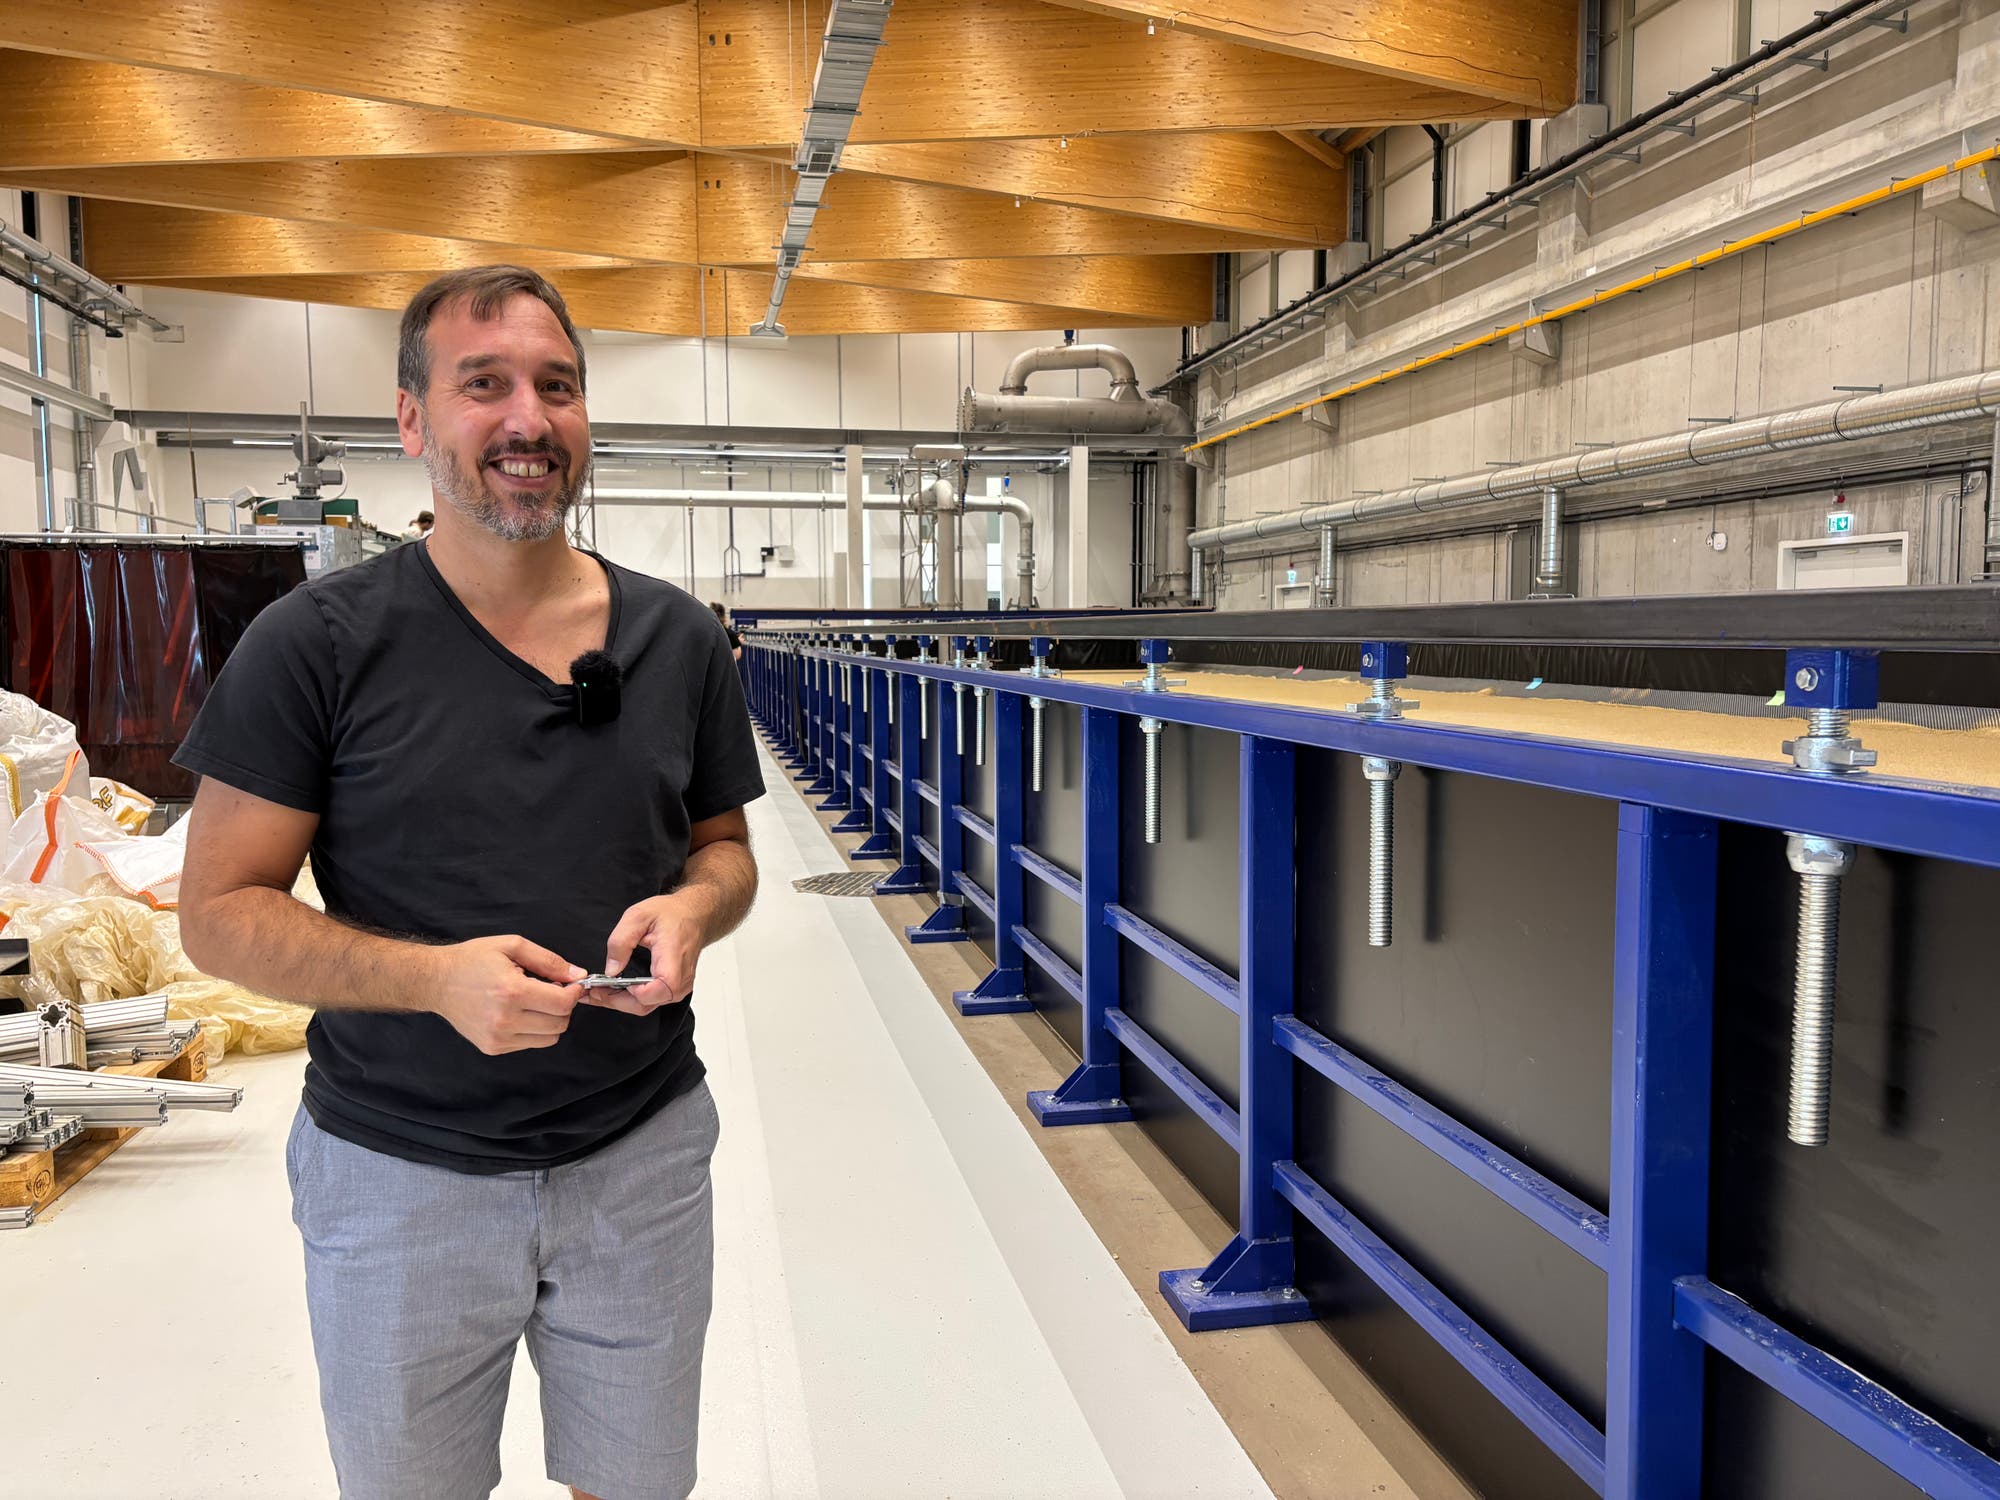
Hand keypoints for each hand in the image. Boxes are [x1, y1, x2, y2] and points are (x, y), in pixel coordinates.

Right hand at [428, 935, 584, 1054]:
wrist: (437, 981)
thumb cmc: (473, 960)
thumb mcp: (512, 946)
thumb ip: (548, 961)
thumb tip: (578, 975)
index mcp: (511, 992)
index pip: (562, 1004)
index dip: (574, 992)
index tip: (571, 983)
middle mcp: (504, 1019)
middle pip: (560, 1024)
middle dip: (563, 1006)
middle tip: (552, 990)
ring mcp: (497, 1037)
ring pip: (549, 1038)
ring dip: (550, 1020)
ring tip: (535, 1002)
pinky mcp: (493, 1048)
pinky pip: (530, 1044)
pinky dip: (534, 1030)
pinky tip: (520, 1012)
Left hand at [591, 895, 707, 1014]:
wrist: (695, 915)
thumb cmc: (671, 914)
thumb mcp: (638, 916)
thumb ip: (621, 942)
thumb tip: (611, 970)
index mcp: (673, 961)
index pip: (655, 992)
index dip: (630, 994)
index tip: (609, 984)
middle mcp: (679, 980)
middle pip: (645, 1005)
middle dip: (615, 1002)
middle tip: (591, 992)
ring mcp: (678, 987)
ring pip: (646, 1006)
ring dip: (620, 1003)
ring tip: (598, 991)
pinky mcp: (674, 988)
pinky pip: (650, 1001)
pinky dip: (629, 999)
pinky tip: (614, 990)